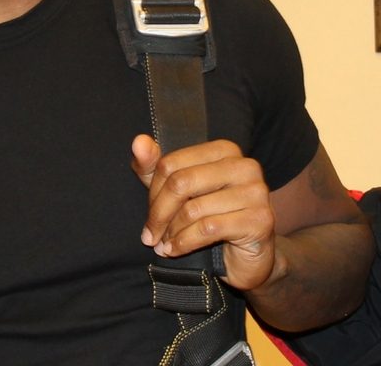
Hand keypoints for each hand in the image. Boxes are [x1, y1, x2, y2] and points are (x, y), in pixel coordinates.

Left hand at [130, 135, 275, 291]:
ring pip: (193, 209)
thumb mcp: (175, 190)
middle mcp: (244, 166)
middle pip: (180, 183)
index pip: (171, 164)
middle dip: (159, 213)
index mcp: (224, 150)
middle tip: (149, 235)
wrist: (247, 256)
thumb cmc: (209, 216)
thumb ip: (153, 166)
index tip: (149, 213)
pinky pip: (208, 228)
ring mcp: (256, 192)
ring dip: (171, 232)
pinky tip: (175, 250)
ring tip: (162, 244)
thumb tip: (139, 142)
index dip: (153, 192)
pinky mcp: (260, 220)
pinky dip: (184, 242)